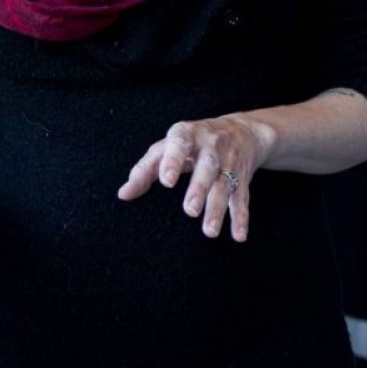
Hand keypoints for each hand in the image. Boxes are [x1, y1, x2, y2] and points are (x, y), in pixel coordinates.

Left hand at [117, 113, 279, 240]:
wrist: (243, 131)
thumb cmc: (192, 143)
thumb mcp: (168, 147)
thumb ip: (145, 169)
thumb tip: (123, 195)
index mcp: (188, 135)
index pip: (180, 144)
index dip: (174, 161)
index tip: (167, 181)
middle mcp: (211, 146)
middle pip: (207, 167)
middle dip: (199, 188)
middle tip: (189, 210)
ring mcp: (229, 162)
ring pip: (225, 186)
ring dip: (218, 209)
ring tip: (209, 231)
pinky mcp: (243, 179)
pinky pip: (242, 199)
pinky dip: (241, 218)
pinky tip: (238, 236)